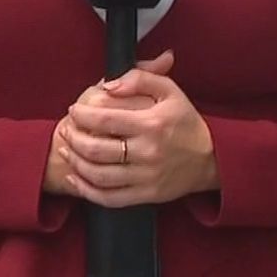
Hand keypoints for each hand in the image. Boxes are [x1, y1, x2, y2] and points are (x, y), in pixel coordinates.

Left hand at [49, 51, 217, 207]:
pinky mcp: (147, 195)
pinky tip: (76, 179)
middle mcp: (148, 152)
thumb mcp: (170, 90)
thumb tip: (109, 85)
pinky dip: (87, 191)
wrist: (211, 158)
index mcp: (152, 124)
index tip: (74, 110)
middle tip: (65, 130)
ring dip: (75, 163)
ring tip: (66, 150)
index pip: (105, 118)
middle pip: (96, 149)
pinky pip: (109, 198)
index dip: (82, 114)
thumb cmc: (185, 122)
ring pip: (98, 175)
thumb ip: (140, 78)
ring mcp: (147, 177)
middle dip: (73, 138)